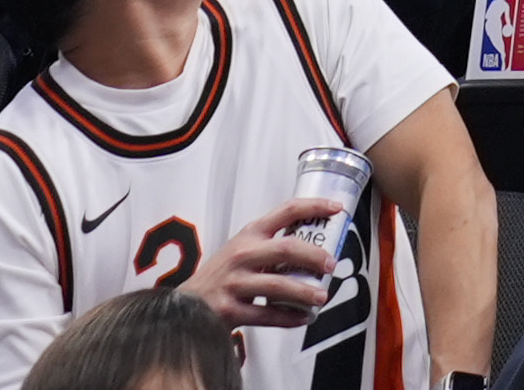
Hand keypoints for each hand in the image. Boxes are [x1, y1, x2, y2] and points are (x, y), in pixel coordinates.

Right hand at [198, 203, 344, 331]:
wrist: (187, 303)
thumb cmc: (221, 275)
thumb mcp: (242, 250)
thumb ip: (270, 246)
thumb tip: (314, 248)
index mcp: (249, 234)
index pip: (286, 211)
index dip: (314, 206)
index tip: (336, 207)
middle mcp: (242, 254)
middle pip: (286, 249)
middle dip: (314, 256)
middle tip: (331, 264)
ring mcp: (235, 282)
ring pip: (279, 285)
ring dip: (305, 291)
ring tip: (321, 296)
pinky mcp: (231, 309)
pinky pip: (267, 314)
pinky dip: (288, 317)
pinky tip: (303, 317)